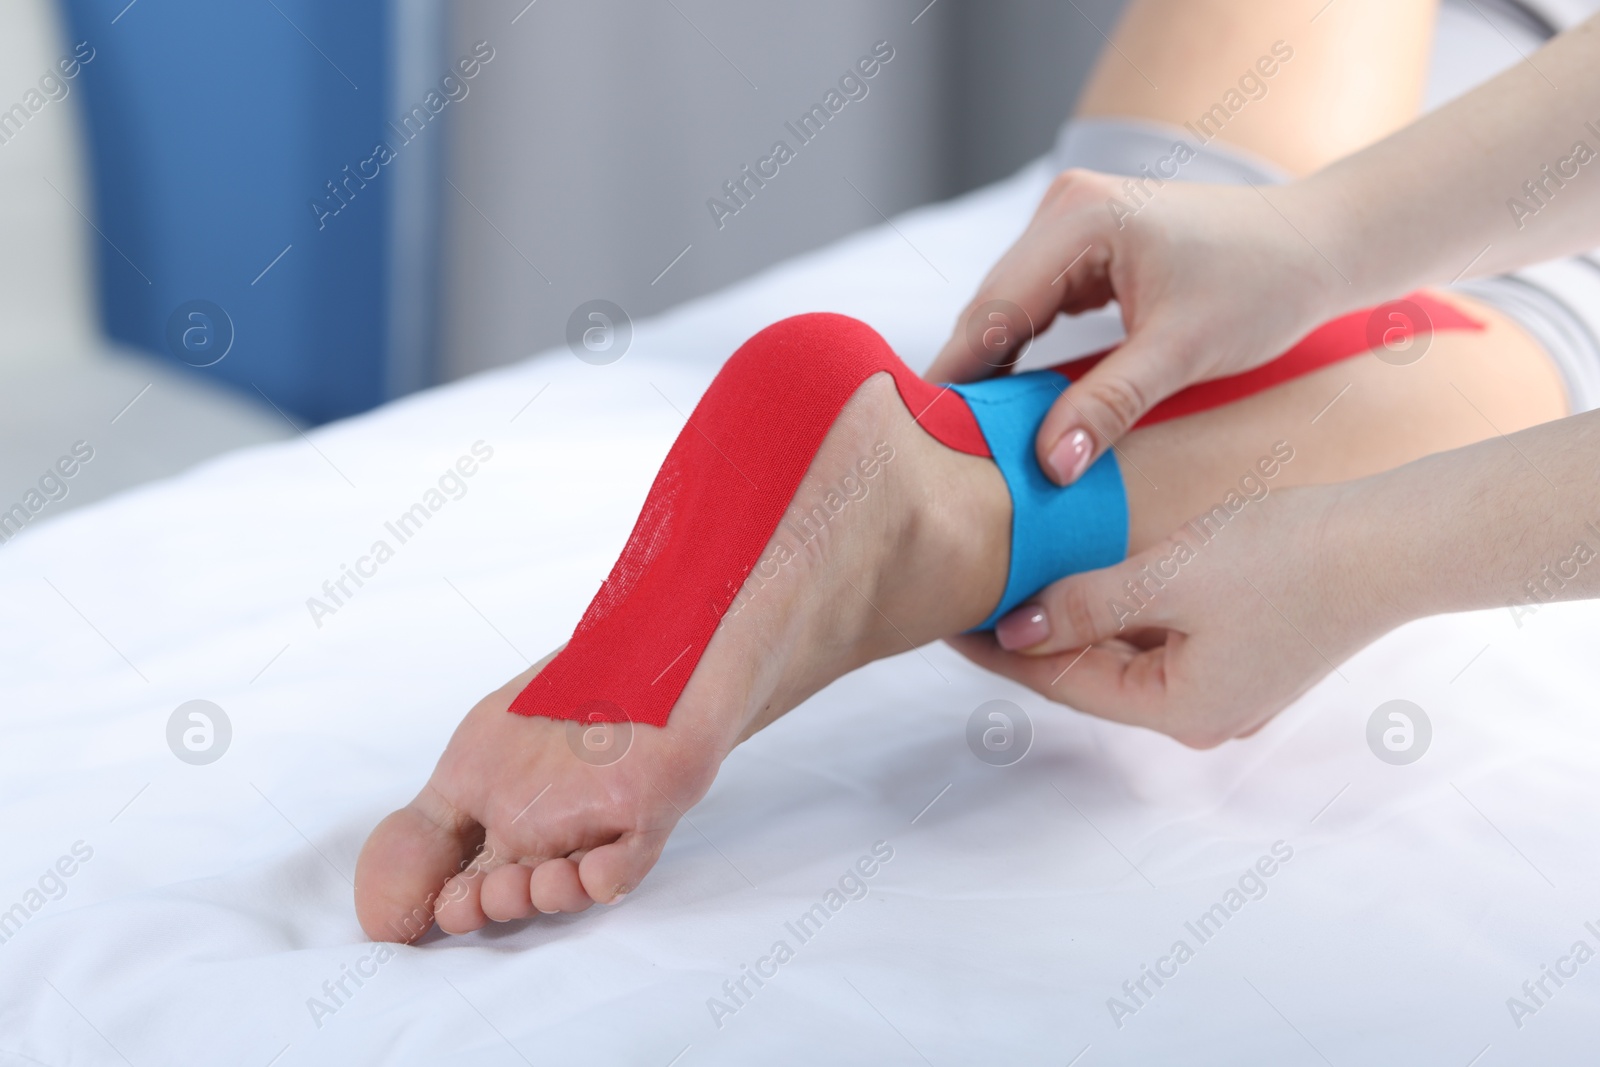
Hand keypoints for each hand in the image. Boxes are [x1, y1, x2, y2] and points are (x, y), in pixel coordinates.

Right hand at [926, 170, 1342, 484]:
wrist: (1319, 246)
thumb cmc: (1265, 285)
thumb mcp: (1183, 353)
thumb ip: (1108, 406)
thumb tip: (1048, 465)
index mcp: (1078, 218)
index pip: (993, 310)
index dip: (959, 376)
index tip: (932, 438)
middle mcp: (1062, 208)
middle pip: (991, 309)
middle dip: (974, 377)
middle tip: (951, 452)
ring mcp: (1071, 222)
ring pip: (1009, 311)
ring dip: (998, 369)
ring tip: (978, 435)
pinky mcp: (1085, 245)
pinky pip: (1036, 307)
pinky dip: (1026, 353)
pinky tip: (1018, 400)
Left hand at [947, 481, 1397, 746]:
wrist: (1389, 540)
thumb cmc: (1287, 557)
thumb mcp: (1169, 575)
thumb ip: (1085, 604)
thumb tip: (1017, 630)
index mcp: (1178, 711)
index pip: (1062, 682)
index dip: (1000, 650)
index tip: (947, 622)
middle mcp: (1200, 714)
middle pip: (1091, 672)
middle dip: (1032, 636)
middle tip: (969, 598)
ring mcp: (1226, 688)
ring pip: (1124, 654)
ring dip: (1073, 621)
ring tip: (1012, 584)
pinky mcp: (1244, 654)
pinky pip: (1159, 638)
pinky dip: (1119, 611)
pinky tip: (1081, 578)